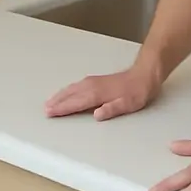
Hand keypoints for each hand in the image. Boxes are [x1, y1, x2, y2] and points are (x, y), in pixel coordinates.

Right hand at [44, 62, 160, 120]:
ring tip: (51, 101)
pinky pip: (77, 85)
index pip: (77, 102)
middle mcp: (93, 86)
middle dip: (58, 101)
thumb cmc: (138, 91)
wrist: (145, 74)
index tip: (50, 113)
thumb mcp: (129, 104)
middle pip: (71, 94)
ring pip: (73, 88)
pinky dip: (68, 90)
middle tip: (45, 109)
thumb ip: (112, 109)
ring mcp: (94, 81)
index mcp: (99, 93)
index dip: (63, 108)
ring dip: (61, 95)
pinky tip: (67, 92)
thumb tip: (97, 115)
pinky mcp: (97, 80)